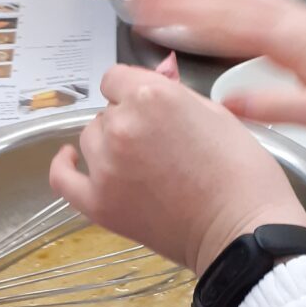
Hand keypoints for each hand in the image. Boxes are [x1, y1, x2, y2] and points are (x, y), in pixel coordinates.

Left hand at [49, 65, 305, 275]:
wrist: (242, 231)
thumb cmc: (243, 175)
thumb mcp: (216, 114)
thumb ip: (174, 92)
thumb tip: (157, 75)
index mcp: (152, 97)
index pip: (117, 78)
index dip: (132, 91)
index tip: (146, 107)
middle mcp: (122, 127)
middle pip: (107, 111)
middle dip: (128, 121)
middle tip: (159, 145)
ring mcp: (106, 167)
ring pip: (90, 139)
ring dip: (108, 145)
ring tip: (140, 164)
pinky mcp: (98, 203)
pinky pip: (62, 177)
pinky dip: (64, 166)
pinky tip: (70, 159)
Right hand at [132, 0, 305, 162]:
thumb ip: (278, 107)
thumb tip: (229, 105)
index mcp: (298, 40)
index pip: (230, 18)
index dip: (187, 11)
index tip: (151, 7)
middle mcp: (299, 24)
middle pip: (231, 1)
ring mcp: (305, 26)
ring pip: (244, 1)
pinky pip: (259, 12)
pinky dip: (231, 5)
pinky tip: (219, 9)